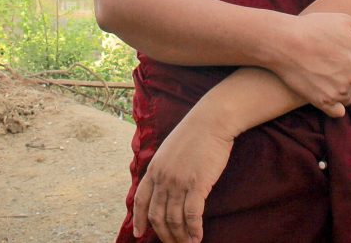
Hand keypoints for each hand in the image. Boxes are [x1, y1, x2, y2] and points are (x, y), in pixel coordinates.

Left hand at [133, 110, 234, 242]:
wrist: (211, 121)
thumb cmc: (195, 133)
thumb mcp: (169, 150)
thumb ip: (164, 168)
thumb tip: (164, 185)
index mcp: (153, 169)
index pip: (140, 200)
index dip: (139, 220)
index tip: (139, 234)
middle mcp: (163, 178)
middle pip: (157, 216)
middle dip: (164, 235)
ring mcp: (179, 182)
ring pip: (174, 219)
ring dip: (180, 236)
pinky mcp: (197, 184)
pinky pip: (192, 215)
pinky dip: (194, 230)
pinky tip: (198, 238)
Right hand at [269, 12, 350, 116]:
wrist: (284, 42)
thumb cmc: (315, 27)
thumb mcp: (345, 21)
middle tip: (337, 65)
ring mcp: (339, 92)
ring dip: (344, 90)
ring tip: (328, 75)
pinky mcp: (323, 102)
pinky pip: (338, 112)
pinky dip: (334, 104)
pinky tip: (324, 90)